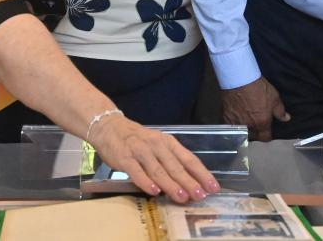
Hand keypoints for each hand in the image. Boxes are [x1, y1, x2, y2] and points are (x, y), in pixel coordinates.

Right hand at [89, 114, 220, 202]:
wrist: (109, 126)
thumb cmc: (137, 140)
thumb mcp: (158, 145)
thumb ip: (171, 161)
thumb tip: (190, 183)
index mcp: (168, 142)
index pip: (188, 159)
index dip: (201, 173)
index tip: (213, 187)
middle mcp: (156, 145)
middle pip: (175, 166)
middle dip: (189, 181)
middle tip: (199, 195)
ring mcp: (140, 151)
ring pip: (158, 170)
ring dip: (171, 184)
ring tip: (182, 197)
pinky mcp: (125, 158)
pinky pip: (137, 171)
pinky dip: (145, 181)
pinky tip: (154, 191)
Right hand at [221, 76, 289, 141]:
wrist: (240, 79)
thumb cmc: (258, 88)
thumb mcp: (274, 97)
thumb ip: (280, 111)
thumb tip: (286, 119)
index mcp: (262, 123)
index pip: (265, 138)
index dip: (267, 135)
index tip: (267, 132)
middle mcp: (249, 126)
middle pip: (253, 137)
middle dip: (256, 134)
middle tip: (257, 126)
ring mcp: (236, 123)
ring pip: (241, 132)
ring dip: (244, 130)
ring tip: (246, 124)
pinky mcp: (226, 117)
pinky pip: (230, 126)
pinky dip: (233, 125)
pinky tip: (235, 119)